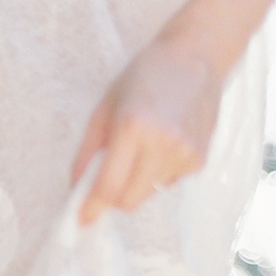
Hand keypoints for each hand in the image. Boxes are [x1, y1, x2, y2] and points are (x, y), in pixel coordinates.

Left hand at [72, 36, 224, 225]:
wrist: (196, 56)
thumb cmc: (145, 76)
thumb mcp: (105, 107)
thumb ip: (87, 152)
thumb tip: (75, 189)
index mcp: (133, 127)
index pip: (109, 186)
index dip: (93, 208)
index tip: (82, 219)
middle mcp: (162, 143)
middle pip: (130, 201)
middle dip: (114, 198)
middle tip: (108, 177)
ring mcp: (185, 153)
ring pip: (149, 194)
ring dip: (138, 182)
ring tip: (144, 146)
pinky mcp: (200, 159)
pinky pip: (169, 183)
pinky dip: (159, 173)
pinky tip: (165, 142)